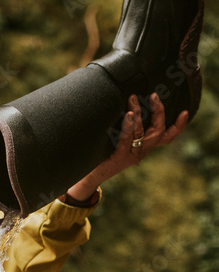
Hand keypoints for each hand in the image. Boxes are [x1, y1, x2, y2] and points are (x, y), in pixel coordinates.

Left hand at [65, 92, 188, 201]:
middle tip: (154, 95)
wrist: (87, 176)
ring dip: (139, 113)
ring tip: (133, 99)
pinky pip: (128, 139)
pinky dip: (129, 125)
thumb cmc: (101, 154)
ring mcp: (132, 156)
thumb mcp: (117, 140)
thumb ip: (125, 126)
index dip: (178, 127)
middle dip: (158, 112)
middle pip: (158, 131)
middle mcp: (141, 152)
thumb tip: (126, 101)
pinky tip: (130, 115)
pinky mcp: (120, 157)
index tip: (185, 112)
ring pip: (143, 132)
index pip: (166, 138)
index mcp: (143, 147)